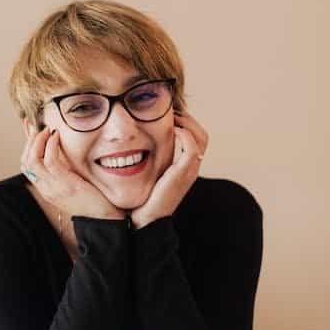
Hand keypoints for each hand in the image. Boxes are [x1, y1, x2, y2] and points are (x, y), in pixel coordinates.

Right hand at [20, 124, 125, 220]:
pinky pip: (50, 160)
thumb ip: (65, 169)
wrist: (104, 218)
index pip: (26, 166)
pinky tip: (56, 136)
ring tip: (47, 129)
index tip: (30, 128)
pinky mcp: (65, 184)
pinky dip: (51, 145)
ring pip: (32, 160)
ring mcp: (53, 187)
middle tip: (38, 126)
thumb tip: (61, 148)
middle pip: (25, 162)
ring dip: (38, 141)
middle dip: (29, 141)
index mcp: (46, 189)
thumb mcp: (73, 182)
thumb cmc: (93, 199)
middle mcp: (46, 188)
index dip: (26, 145)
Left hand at [130, 111, 208, 228]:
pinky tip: (170, 129)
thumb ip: (145, 156)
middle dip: (187, 118)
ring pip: (201, 137)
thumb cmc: (140, 197)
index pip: (195, 136)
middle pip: (202, 134)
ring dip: (186, 122)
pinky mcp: (183, 174)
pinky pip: (192, 148)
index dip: (183, 121)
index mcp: (183, 166)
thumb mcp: (144, 172)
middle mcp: (190, 167)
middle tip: (168, 110)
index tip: (164, 112)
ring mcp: (189, 171)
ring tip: (169, 116)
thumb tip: (127, 138)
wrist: (142, 219)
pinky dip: (184, 134)